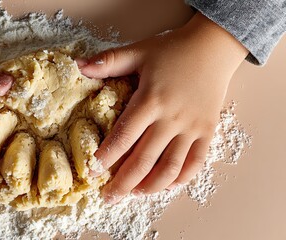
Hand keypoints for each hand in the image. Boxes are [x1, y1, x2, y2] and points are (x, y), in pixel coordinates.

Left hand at [78, 13, 247, 203]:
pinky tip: (167, 186)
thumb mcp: (139, 51)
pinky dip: (181, 178)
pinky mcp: (208, 132)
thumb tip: (79, 66)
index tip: (92, 171)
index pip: (124, 136)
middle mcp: (171, 118)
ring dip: (151, 186)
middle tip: (109, 197)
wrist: (214, 46)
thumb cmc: (173, 50)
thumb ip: (109, 61)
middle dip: (123, 182)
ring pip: (170, 167)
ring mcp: (192, 128)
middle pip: (144, 159)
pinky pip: (196, 162)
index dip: (106, 157)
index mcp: (151, 100)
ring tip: (134, 194)